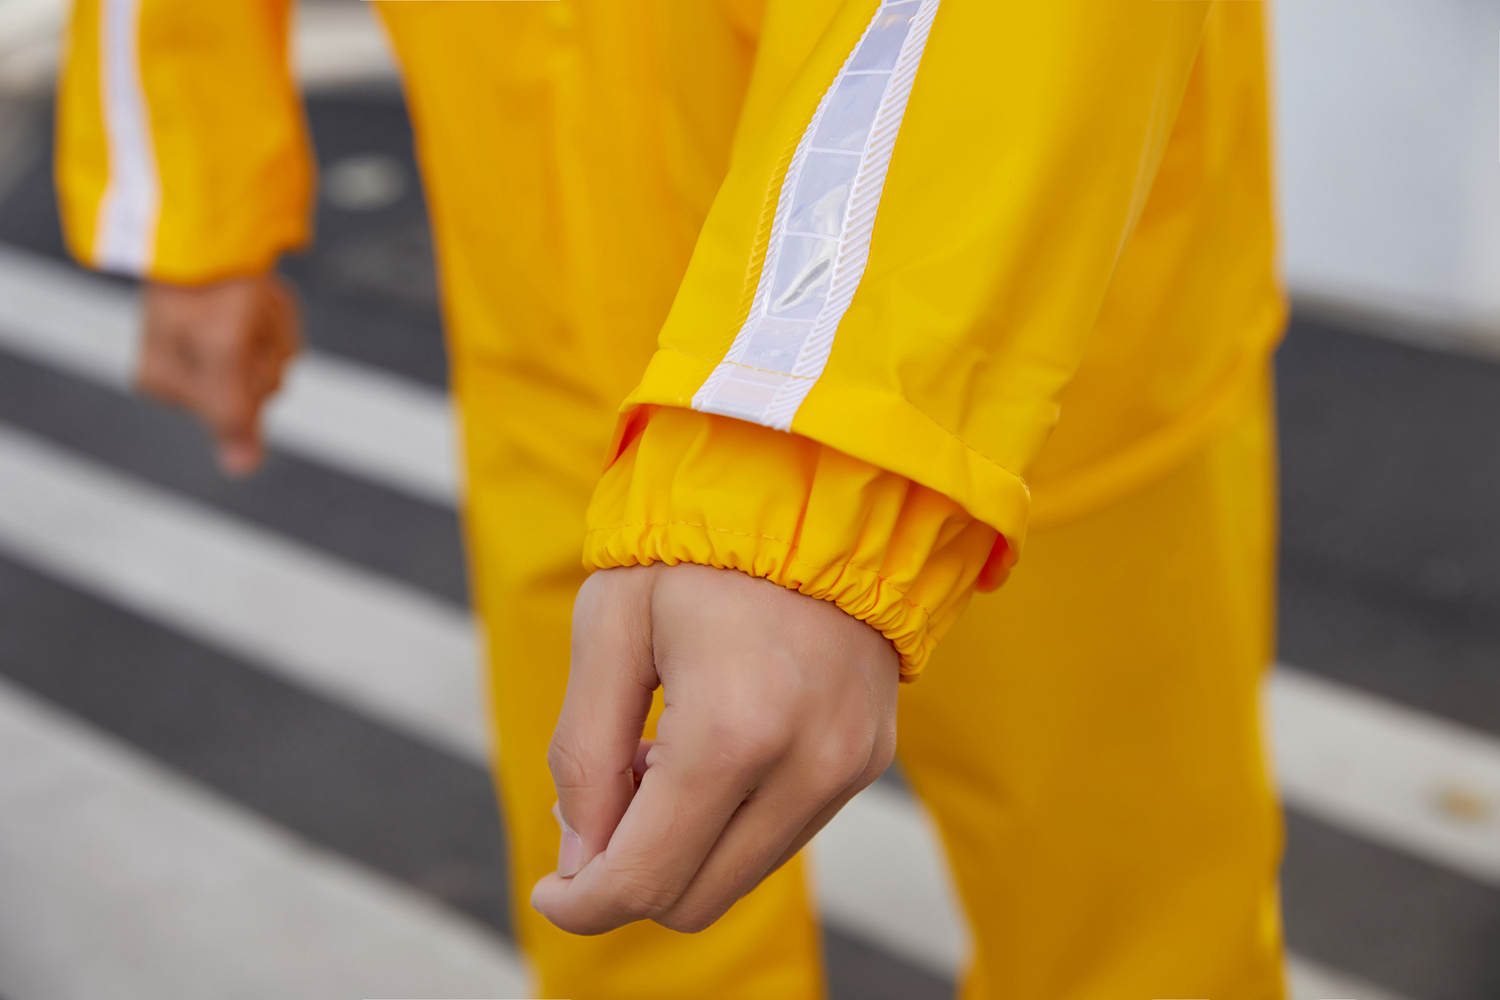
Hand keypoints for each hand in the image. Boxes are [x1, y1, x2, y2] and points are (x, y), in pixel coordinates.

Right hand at [137, 274, 299, 475]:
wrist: (211, 221)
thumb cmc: (210, 287)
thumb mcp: (224, 353)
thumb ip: (232, 414)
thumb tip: (241, 469)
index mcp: (164, 385)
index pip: (241, 412)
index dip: (251, 375)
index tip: (232, 338)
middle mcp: (184, 372)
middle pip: (261, 387)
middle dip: (265, 348)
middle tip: (244, 312)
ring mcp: (209, 348)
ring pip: (272, 358)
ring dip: (274, 325)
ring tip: (250, 296)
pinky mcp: (230, 325)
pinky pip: (274, 334)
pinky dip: (277, 312)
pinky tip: (259, 291)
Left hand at [532, 562, 898, 934]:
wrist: (821, 492)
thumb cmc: (699, 549)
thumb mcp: (611, 627)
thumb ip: (585, 753)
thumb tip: (581, 859)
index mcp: (733, 731)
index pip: (646, 878)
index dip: (583, 904)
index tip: (549, 892)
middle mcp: (806, 765)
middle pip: (695, 899)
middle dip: (631, 873)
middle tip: (610, 788)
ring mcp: (847, 769)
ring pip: (740, 875)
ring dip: (685, 844)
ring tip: (665, 749)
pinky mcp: (868, 762)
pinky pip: (784, 834)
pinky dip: (733, 819)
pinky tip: (717, 745)